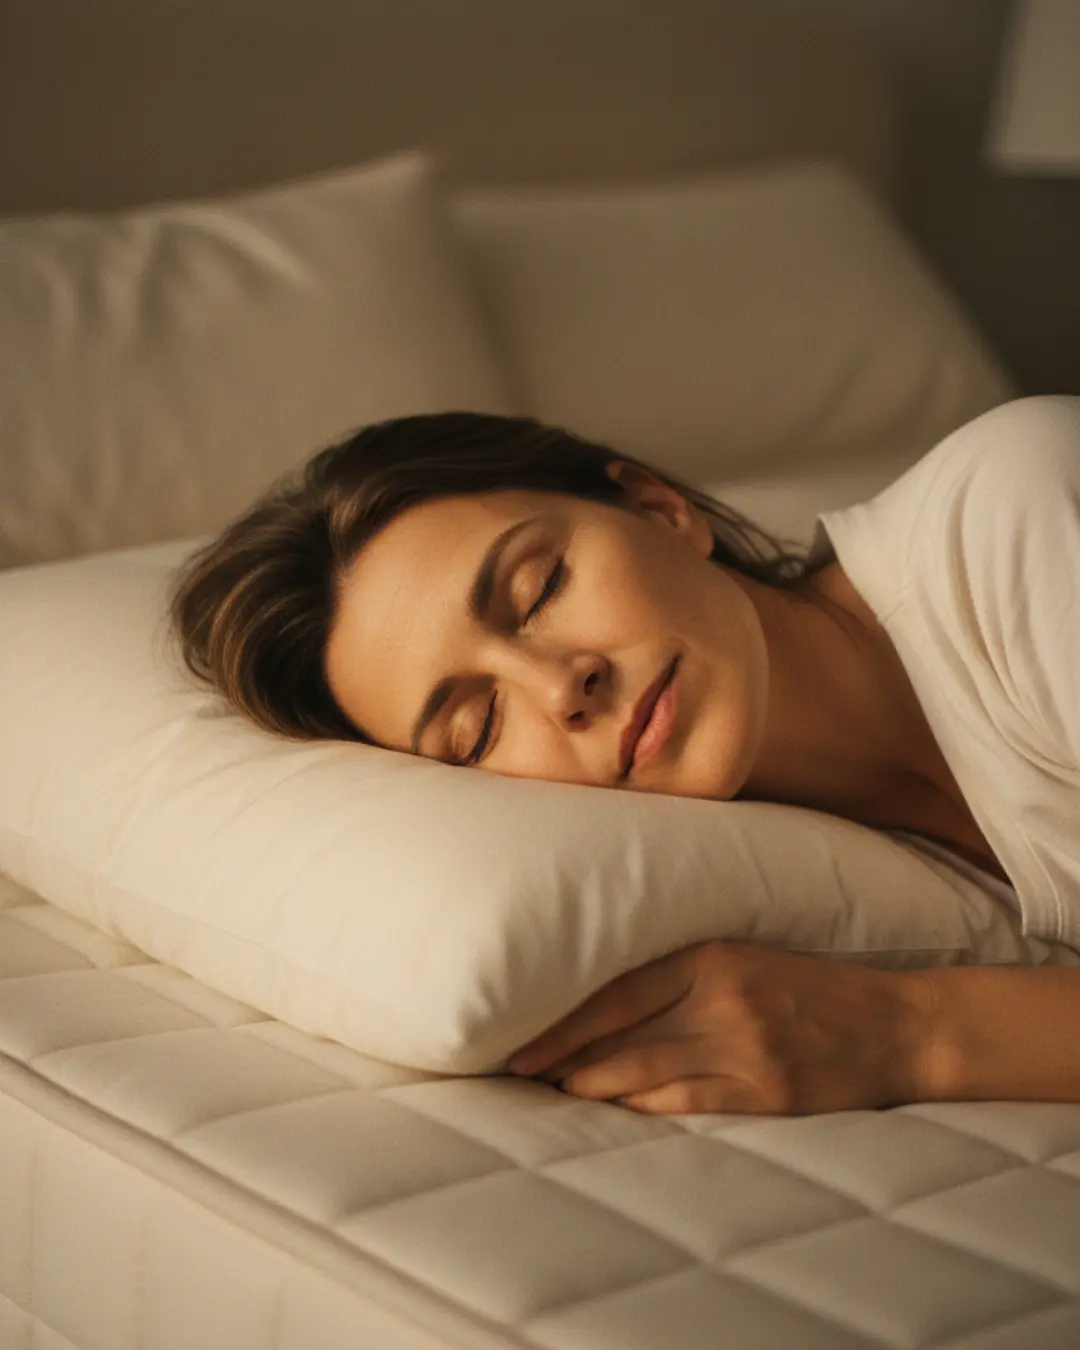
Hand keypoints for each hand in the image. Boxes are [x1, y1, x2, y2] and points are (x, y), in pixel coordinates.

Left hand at [505, 941, 934, 1114]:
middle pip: (622, 1034)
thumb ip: (681, 977)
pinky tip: (614, 1114)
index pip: (617, 990)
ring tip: (551, 1095)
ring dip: (592, 1087)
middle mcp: (724, 1000)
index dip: (562, 1020)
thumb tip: (600, 1005)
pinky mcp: (766, 1095)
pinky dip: (643, 1110)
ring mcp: (746, 1050)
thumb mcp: (745, 960)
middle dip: (563, 1058)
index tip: (517, 1039)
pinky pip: (686, 1104)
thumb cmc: (810, 991)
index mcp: (713, 957)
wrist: (895, 1026)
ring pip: (645, 1072)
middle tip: (515, 1072)